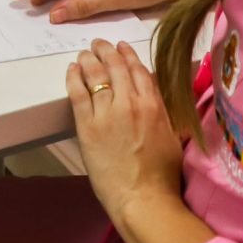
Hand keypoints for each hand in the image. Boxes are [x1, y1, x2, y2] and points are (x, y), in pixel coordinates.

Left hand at [68, 40, 188, 229]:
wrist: (144, 198)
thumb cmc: (162, 176)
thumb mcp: (170, 137)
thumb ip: (160, 113)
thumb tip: (152, 99)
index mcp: (154, 105)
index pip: (139, 70)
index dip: (128, 55)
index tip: (121, 47)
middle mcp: (130, 102)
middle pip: (115, 67)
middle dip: (106, 51)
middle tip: (99, 44)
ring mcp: (107, 113)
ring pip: (95, 75)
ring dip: (89, 59)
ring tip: (84, 53)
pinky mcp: (88, 126)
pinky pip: (77, 93)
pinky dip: (73, 77)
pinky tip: (72, 69)